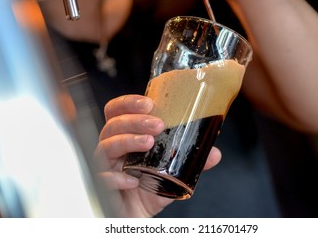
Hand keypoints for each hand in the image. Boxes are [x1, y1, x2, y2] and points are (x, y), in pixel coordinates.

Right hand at [94, 95, 221, 216]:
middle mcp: (113, 148)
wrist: (138, 215)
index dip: (129, 103)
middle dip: (134, 120)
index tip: (149, 103)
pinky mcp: (104, 186)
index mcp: (126, 137)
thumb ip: (191, 161)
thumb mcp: (173, 172)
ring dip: (128, 141)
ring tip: (149, 143)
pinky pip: (103, 177)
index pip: (118, 112)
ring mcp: (106, 166)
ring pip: (106, 146)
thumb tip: (214, 152)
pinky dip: (117, 177)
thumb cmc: (149, 188)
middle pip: (112, 125)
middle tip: (157, 124)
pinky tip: (133, 180)